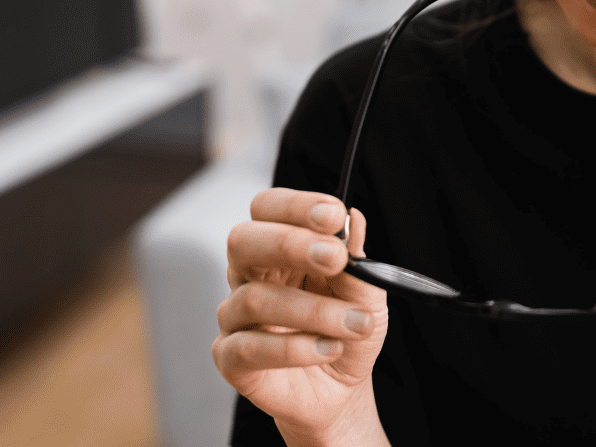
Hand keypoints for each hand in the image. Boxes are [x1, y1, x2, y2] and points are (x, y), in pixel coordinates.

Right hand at [213, 188, 389, 440]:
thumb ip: (357, 262)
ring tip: (355, 324)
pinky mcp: (230, 358)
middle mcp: (249, 276)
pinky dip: (296, 349)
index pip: (268, 209)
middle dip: (290, 243)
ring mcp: (234, 317)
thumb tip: (353, 219)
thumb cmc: (348, 331)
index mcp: (278, 249)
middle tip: (335, 258)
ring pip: (256, 299)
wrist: (342, 389)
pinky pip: (250, 347)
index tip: (333, 215)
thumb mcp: (366, 294)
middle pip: (242, 241)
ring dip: (314, 310)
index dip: (295, 206)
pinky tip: (329, 349)